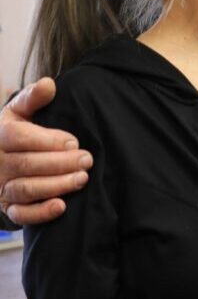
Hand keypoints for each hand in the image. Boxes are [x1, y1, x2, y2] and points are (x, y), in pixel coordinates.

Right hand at [0, 78, 91, 224]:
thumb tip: (49, 84)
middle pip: (26, 164)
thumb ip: (33, 98)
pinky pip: (19, 214)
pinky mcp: (6, 206)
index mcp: (0, 135)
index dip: (47, 140)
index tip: (73, 141)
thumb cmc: (17, 132)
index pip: (18, 137)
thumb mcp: (20, 112)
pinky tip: (61, 206)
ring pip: (25, 188)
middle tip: (87, 160)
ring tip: (82, 178)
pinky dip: (39, 213)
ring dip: (56, 185)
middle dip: (60, 163)